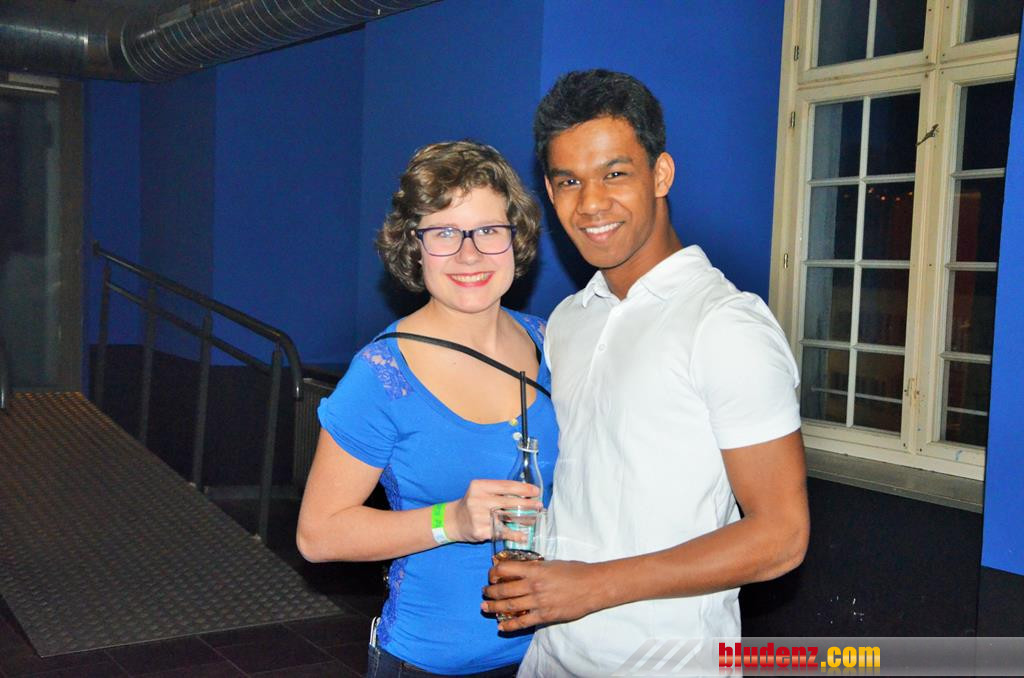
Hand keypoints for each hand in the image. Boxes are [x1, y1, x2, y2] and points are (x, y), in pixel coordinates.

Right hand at [446, 479, 539, 542]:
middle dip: (527, 504)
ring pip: (507, 518)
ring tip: (534, 518)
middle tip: (539, 505)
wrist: (453, 521)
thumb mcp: (481, 492)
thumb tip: (525, 494)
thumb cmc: (472, 504)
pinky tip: (523, 535)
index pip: (506, 486)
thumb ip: (499, 491)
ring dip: (524, 518)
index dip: (523, 489)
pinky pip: (502, 532)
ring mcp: (478, 516)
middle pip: (508, 502)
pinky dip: (514, 535)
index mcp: (479, 486)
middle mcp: (478, 500)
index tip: (536, 491)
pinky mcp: (480, 531)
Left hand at [482, 559, 600, 631]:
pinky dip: (510, 624)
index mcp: (535, 569)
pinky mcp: (545, 615)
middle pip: (504, 589)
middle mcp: (533, 585)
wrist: (592, 586)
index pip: (506, 569)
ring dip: (494, 607)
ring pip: (510, 606)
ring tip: (485, 607)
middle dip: (491, 591)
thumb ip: (535, 567)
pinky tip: (501, 626)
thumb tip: (521, 569)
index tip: (492, 574)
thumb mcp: (552, 563)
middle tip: (484, 592)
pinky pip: (523, 622)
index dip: (495, 571)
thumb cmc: (575, 571)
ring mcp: (538, 602)